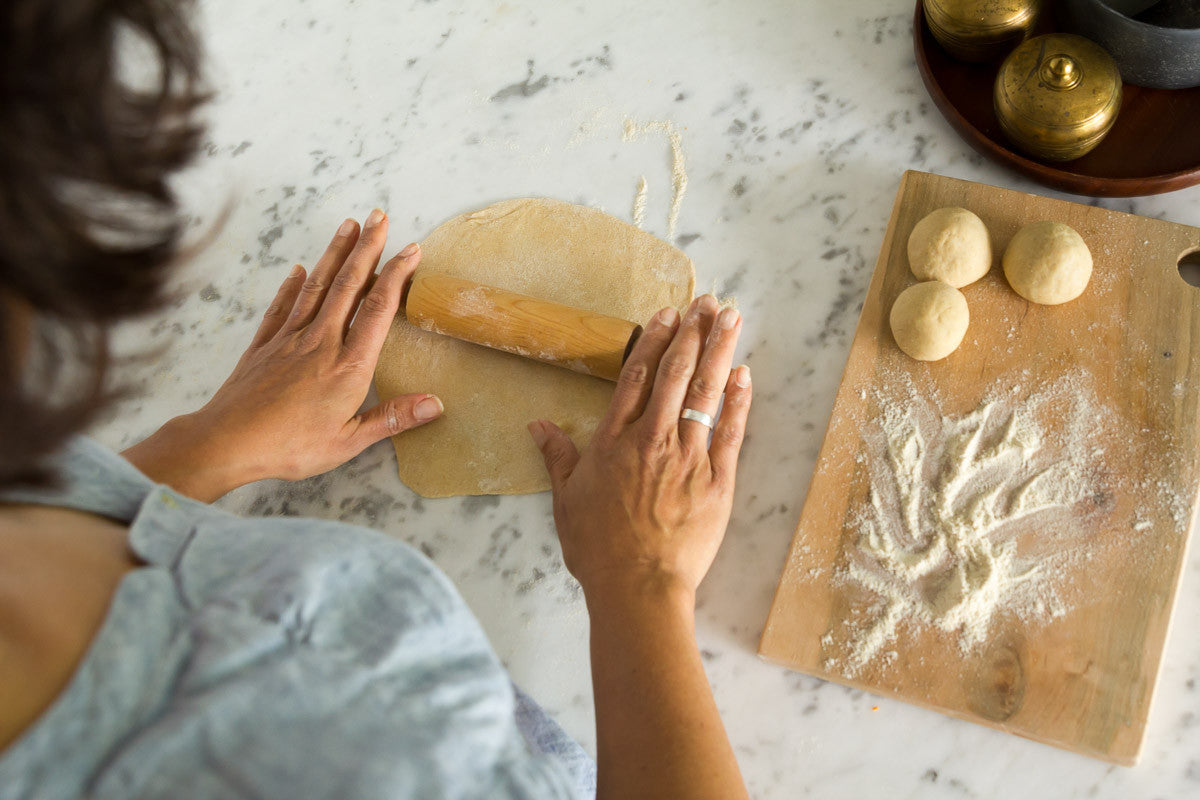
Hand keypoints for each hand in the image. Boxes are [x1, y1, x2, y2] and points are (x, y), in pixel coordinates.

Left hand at [123, 209, 439, 500]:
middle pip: (348, 285)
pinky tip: (297, 270)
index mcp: (348, 365)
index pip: (379, 309)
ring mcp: (289, 339)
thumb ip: (392, 418)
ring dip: (334, 253)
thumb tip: (435, 404)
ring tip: (348, 225)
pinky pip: (281, 307)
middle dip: (366, 248)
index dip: (396, 275)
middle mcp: (321, 342)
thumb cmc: (290, 447)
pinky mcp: (263, 346)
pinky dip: (291, 286)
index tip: (411, 250)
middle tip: (379, 216)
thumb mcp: (349, 441)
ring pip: (316, 286)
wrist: (226, 442)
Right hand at [528, 294, 751, 606]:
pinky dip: (738, 401)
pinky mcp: (717, 481)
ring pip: (705, 394)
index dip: (654, 342)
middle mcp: (652, 440)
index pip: (636, 378)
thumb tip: (538, 426)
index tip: (668, 315)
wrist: (638, 586)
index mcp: (614, 442)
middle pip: (675, 375)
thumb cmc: (598, 548)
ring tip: (731, 319)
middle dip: (693, 334)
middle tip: (708, 302)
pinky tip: (744, 375)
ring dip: (720, 352)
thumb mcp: (566, 501)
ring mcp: (688, 458)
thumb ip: (557, 458)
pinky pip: (731, 432)